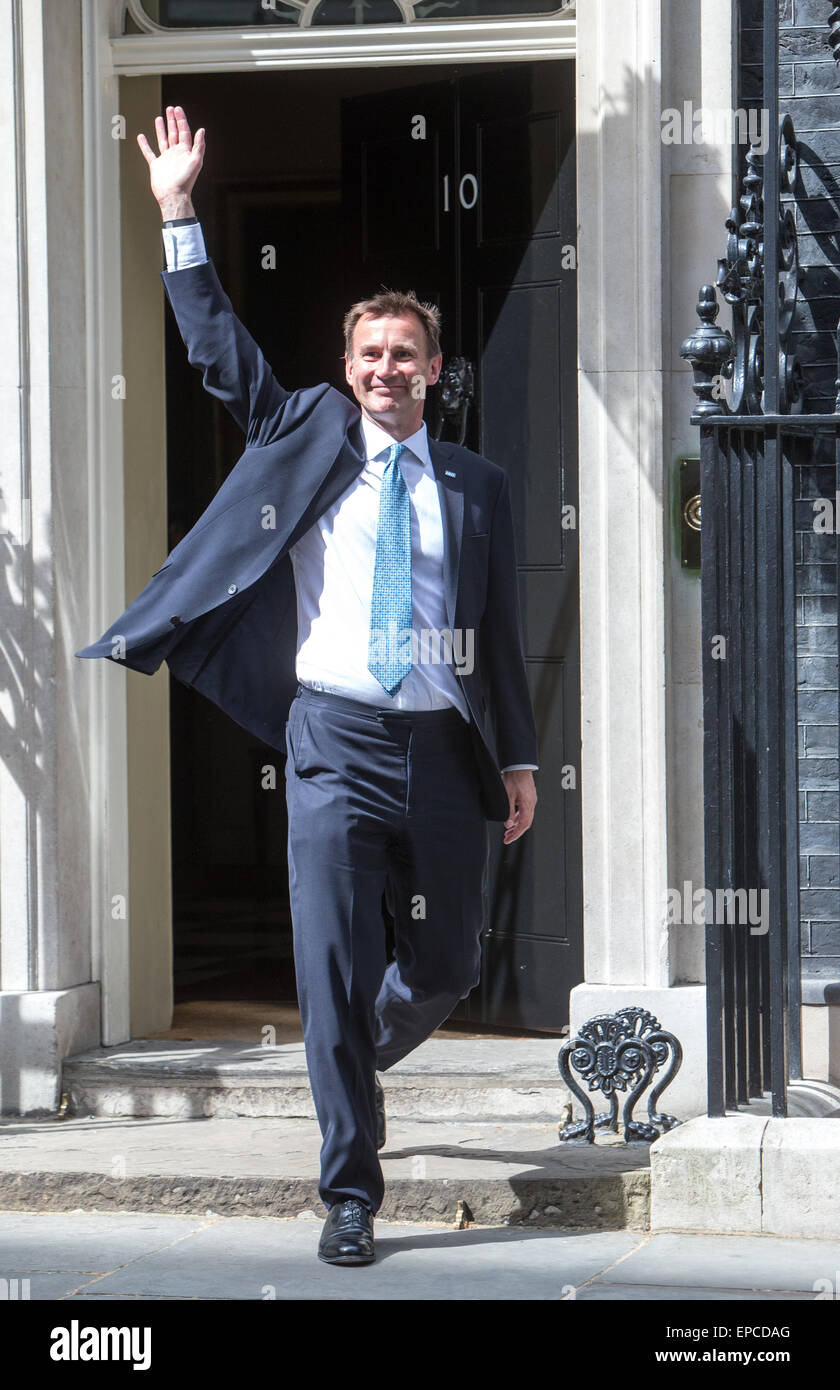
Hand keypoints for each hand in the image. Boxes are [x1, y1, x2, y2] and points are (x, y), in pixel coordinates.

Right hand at [137, 105, 204, 221]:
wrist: (173, 196)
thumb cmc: (186, 181)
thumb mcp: (196, 162)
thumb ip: (199, 146)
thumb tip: (202, 130)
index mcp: (185, 152)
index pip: (184, 132)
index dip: (181, 120)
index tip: (177, 109)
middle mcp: (176, 154)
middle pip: (174, 133)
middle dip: (172, 121)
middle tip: (170, 109)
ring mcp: (166, 159)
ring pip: (163, 140)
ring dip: (161, 129)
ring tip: (159, 118)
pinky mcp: (156, 166)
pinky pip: (149, 153)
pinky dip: (144, 145)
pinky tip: (141, 136)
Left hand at [501, 770, 536, 844]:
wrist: (518, 765)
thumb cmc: (513, 778)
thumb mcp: (507, 796)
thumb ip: (508, 812)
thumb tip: (508, 825)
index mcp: (527, 805)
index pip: (523, 825)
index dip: (515, 835)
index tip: (507, 840)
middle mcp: (531, 803)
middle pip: (526, 823)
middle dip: (516, 832)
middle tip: (507, 838)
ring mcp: (531, 800)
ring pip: (525, 817)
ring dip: (517, 825)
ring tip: (508, 830)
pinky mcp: (529, 796)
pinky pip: (525, 811)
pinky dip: (518, 817)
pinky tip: (512, 818)